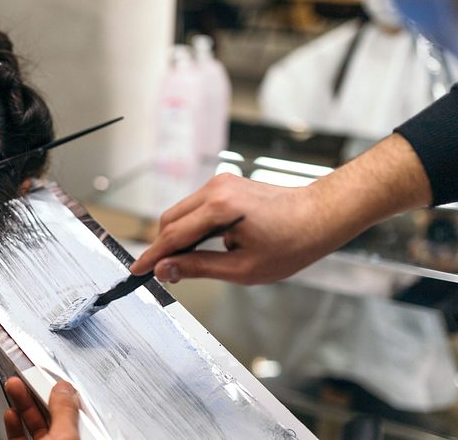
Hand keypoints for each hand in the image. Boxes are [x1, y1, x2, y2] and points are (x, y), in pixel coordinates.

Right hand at [4, 378, 79, 439]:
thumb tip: (63, 388)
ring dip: (23, 403)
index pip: (73, 409)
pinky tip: (11, 414)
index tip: (47, 375)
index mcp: (79, 438)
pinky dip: (14, 424)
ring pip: (34, 423)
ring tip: (14, 386)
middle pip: (51, 413)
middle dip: (37, 391)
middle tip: (26, 375)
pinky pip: (20, 437)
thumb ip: (64, 412)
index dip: (60, 390)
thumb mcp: (63, 437)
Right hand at [131, 135, 432, 283]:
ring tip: (192, 262)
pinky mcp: (226, 184)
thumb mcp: (243, 269)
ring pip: (181, 213)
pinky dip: (194, 227)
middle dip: (164, 247)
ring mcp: (220, 184)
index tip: (137, 271)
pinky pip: (196, 207)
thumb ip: (198, 267)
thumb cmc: (292, 244)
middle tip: (166, 274)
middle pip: (170, 220)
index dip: (152, 257)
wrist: (321, 216)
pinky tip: (209, 246)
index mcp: (219, 209)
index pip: (171, 236)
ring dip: (180, 237)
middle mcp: (215, 189)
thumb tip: (165, 269)